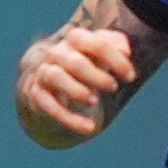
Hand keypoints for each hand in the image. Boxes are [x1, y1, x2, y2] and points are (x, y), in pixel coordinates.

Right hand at [17, 24, 138, 141]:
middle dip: (97, 77)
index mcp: (75, 39)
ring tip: (94, 102)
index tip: (130, 77)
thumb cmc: (89, 65)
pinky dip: (70, 119)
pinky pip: (49, 106)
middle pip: (75, 62)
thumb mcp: (104, 53)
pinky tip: (89, 128)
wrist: (56, 85)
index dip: (116, 61)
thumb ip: (117, 44)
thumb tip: (124, 52)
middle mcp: (56, 53)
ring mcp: (44, 73)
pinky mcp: (37, 94)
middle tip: (113, 87)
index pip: (96, 44)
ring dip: (76, 91)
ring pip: (55, 77)